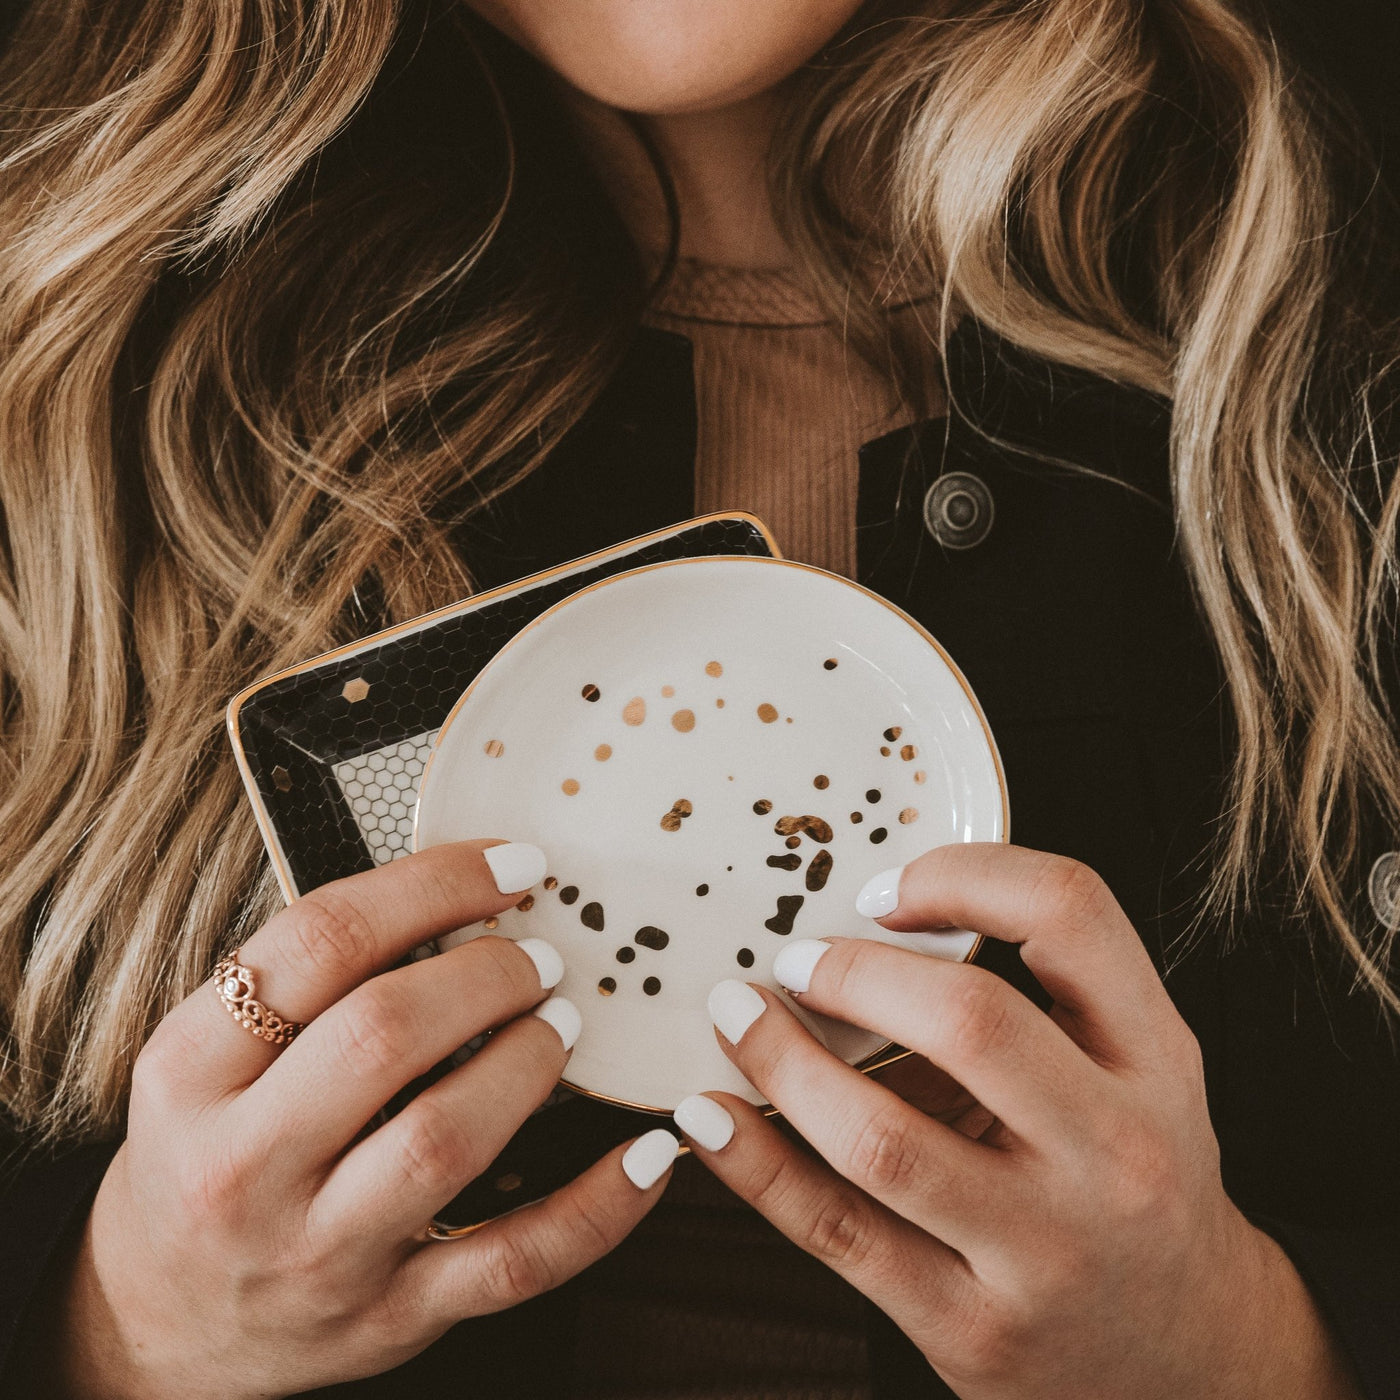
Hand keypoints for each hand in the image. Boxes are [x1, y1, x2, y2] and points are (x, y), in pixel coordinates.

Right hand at [50, 840, 676, 1399]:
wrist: (155, 1322)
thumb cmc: (205, 1155)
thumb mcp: (208, 1057)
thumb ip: (309, 982)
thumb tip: (463, 896)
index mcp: (191, 1070)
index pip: (320, 941)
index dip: (436, 884)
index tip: (513, 863)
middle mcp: (244, 1163)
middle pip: (385, 1032)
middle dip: (490, 972)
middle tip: (542, 955)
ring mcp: (319, 1250)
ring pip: (447, 1138)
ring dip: (530, 1061)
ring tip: (564, 1023)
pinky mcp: (390, 1317)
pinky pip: (514, 1261)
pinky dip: (599, 1207)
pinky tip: (650, 1155)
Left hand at [675, 843, 1360, 1399]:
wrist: (1187, 1354)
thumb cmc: (1133, 1177)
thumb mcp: (1132, 1069)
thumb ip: (1040, 992)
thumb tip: (868, 919)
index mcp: (1155, 1057)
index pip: (1069, 914)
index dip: (960, 875)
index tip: (879, 890)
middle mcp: (1114, 1153)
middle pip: (968, 1022)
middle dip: (852, 973)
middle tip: (792, 958)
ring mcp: (1045, 1250)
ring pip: (883, 1139)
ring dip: (781, 1062)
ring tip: (735, 1015)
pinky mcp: (972, 1327)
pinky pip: (838, 1231)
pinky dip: (754, 1164)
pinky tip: (707, 1118)